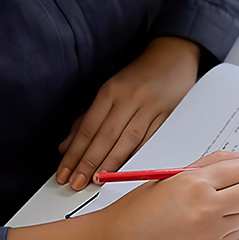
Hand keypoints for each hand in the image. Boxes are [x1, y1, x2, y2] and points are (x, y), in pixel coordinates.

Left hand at [56, 37, 198, 190]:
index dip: (75, 153)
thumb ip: (88, 118)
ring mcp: (150, 107)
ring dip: (111, 163)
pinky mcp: (167, 115)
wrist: (174, 57)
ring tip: (96, 180)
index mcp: (111, 91)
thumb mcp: (110, 89)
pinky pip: (150, 140)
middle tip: (76, 182)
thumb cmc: (140, 75)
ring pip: (127, 141)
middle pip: (105, 137)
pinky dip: (137, 156)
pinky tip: (126, 168)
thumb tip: (66, 146)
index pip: (88, 128)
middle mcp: (129, 99)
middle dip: (89, 163)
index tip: (64, 171)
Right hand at [99, 151, 238, 239]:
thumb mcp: (172, 175)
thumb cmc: (139, 208)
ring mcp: (210, 231)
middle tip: (236, 183)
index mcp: (194, 183)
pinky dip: (232, 224)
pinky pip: (238, 232)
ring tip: (216, 203)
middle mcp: (206, 207)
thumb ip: (212, 164)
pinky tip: (211, 220)